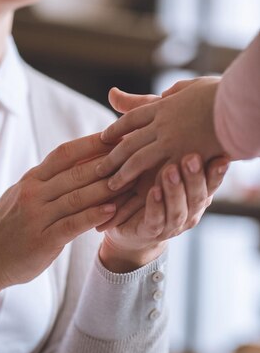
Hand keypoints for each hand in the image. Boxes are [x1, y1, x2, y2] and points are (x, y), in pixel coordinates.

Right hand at [0, 133, 122, 302]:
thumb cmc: (8, 225)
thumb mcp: (23, 194)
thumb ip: (48, 180)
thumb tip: (77, 162)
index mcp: (32, 178)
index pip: (65, 153)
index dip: (92, 142)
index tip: (117, 134)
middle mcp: (34, 191)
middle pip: (76, 171)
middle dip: (108, 161)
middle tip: (135, 153)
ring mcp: (37, 215)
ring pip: (77, 195)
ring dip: (107, 187)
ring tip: (132, 179)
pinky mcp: (42, 240)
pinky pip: (72, 224)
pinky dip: (94, 215)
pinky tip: (113, 210)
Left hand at [96, 77, 226, 190]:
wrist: (238, 104)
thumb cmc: (219, 93)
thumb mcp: (190, 87)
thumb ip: (172, 93)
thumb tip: (156, 94)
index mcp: (162, 107)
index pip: (131, 119)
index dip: (116, 129)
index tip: (103, 138)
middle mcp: (162, 124)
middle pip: (129, 142)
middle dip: (112, 157)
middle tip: (97, 169)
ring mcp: (172, 142)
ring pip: (138, 159)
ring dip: (122, 173)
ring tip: (110, 185)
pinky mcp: (185, 158)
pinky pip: (161, 173)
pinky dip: (147, 184)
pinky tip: (137, 194)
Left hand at [98, 154, 228, 272]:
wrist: (130, 225)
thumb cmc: (150, 190)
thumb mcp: (163, 169)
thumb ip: (173, 152)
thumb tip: (181, 121)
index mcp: (197, 195)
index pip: (211, 183)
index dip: (217, 173)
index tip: (222, 157)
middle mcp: (189, 211)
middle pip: (197, 196)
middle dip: (194, 177)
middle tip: (191, 158)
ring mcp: (171, 224)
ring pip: (178, 209)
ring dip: (175, 190)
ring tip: (170, 171)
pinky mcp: (151, 231)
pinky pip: (155, 219)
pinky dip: (155, 205)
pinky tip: (153, 191)